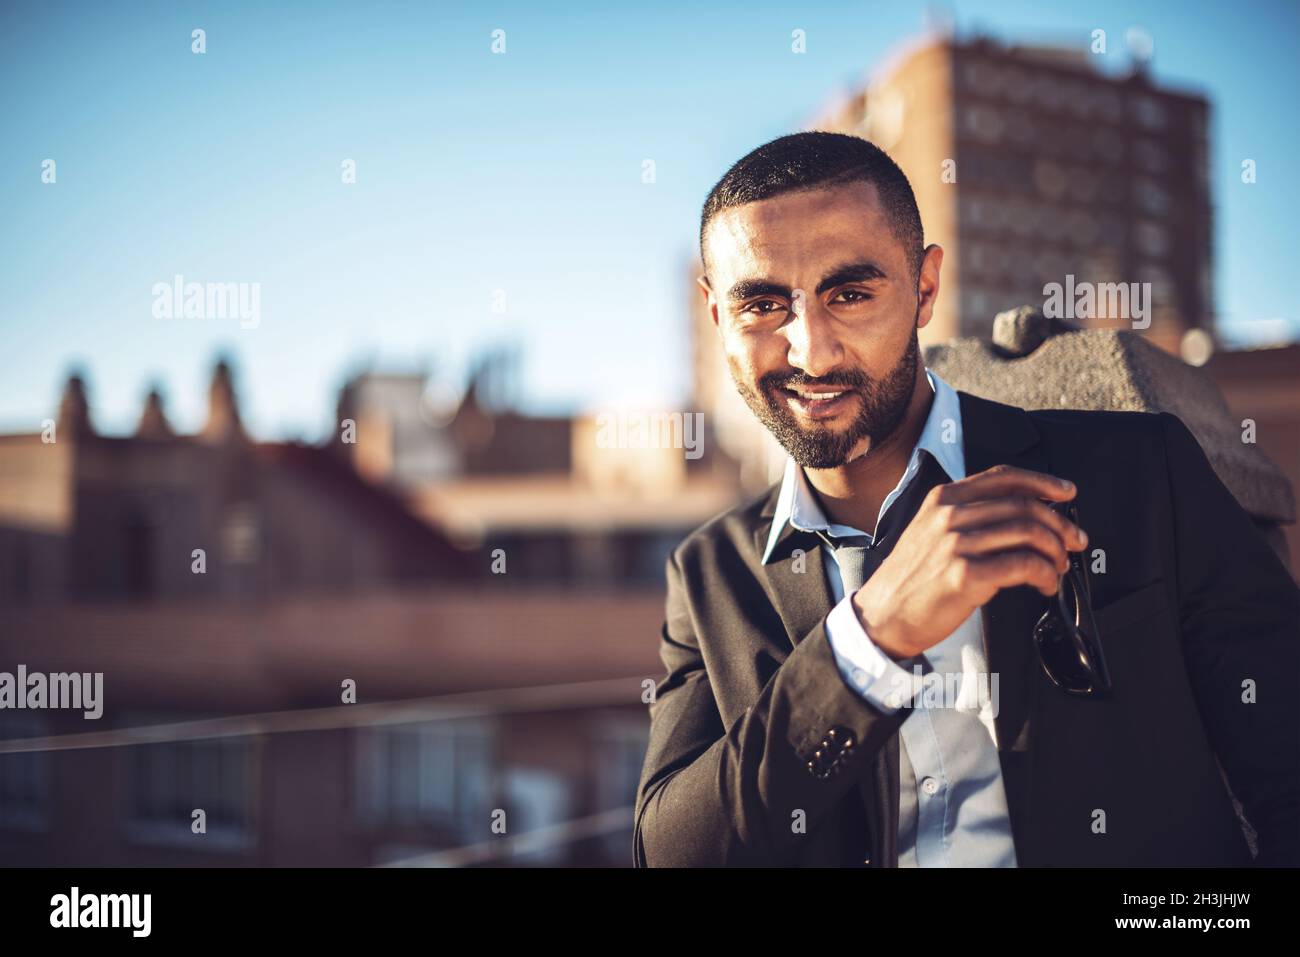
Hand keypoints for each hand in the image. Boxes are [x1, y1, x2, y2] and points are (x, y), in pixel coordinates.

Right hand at [853, 464, 1087, 660]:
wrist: (883, 614)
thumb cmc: (911, 579)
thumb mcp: (930, 532)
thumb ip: (968, 517)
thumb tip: (1022, 516)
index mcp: (943, 499)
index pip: (1004, 477)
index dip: (1043, 482)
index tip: (1066, 493)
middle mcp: (950, 516)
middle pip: (1024, 506)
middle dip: (1060, 524)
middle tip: (1074, 541)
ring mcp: (956, 544)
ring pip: (1029, 533)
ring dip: (1055, 551)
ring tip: (1058, 567)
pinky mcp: (965, 574)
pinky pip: (1023, 565)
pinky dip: (1045, 574)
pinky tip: (1044, 584)